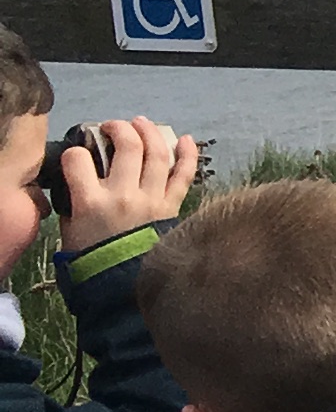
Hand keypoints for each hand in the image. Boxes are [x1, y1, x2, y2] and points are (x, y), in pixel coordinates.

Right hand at [61, 118, 199, 254]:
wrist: (123, 287)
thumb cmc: (93, 261)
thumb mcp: (71, 232)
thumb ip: (75, 204)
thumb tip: (79, 183)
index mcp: (91, 203)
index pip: (78, 161)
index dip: (75, 153)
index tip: (77, 155)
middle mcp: (123, 196)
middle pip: (127, 147)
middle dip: (119, 129)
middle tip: (114, 126)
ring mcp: (151, 200)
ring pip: (157, 154)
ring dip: (150, 132)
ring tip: (141, 123)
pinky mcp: (172, 207)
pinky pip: (184, 175)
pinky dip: (187, 155)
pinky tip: (186, 139)